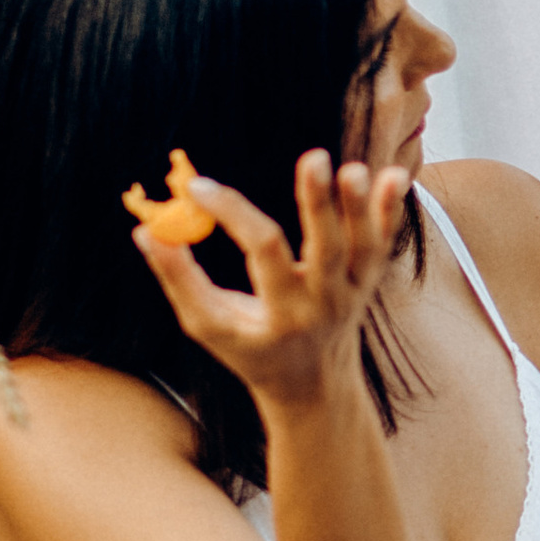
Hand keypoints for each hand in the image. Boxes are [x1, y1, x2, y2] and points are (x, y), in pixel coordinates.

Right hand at [130, 151, 406, 418]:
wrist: (312, 383)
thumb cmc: (249, 348)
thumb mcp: (209, 326)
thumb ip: (178, 279)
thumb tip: (144, 231)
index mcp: (282, 314)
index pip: (261, 254)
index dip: (231, 214)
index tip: (198, 186)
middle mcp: (325, 303)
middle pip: (328, 250)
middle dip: (321, 204)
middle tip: (315, 157)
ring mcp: (355, 290)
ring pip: (366, 246)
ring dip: (365, 207)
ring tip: (354, 168)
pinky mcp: (371, 277)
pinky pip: (384, 242)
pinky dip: (391, 212)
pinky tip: (396, 175)